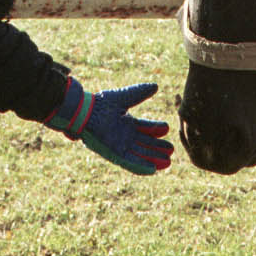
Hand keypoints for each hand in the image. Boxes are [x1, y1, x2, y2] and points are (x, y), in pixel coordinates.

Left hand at [44, 79, 173, 174]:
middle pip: (145, 144)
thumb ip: (139, 93)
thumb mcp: (125, 97)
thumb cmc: (100, 103)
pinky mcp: (113, 154)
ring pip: (140, 155)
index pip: (145, 128)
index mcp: (126, 123)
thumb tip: (155, 86)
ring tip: (167, 163)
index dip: (156, 130)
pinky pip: (129, 162)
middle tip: (171, 150)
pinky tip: (152, 170)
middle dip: (158, 148)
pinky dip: (140, 167)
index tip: (167, 128)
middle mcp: (124, 136)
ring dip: (153, 159)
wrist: (84, 112)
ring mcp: (119, 146)